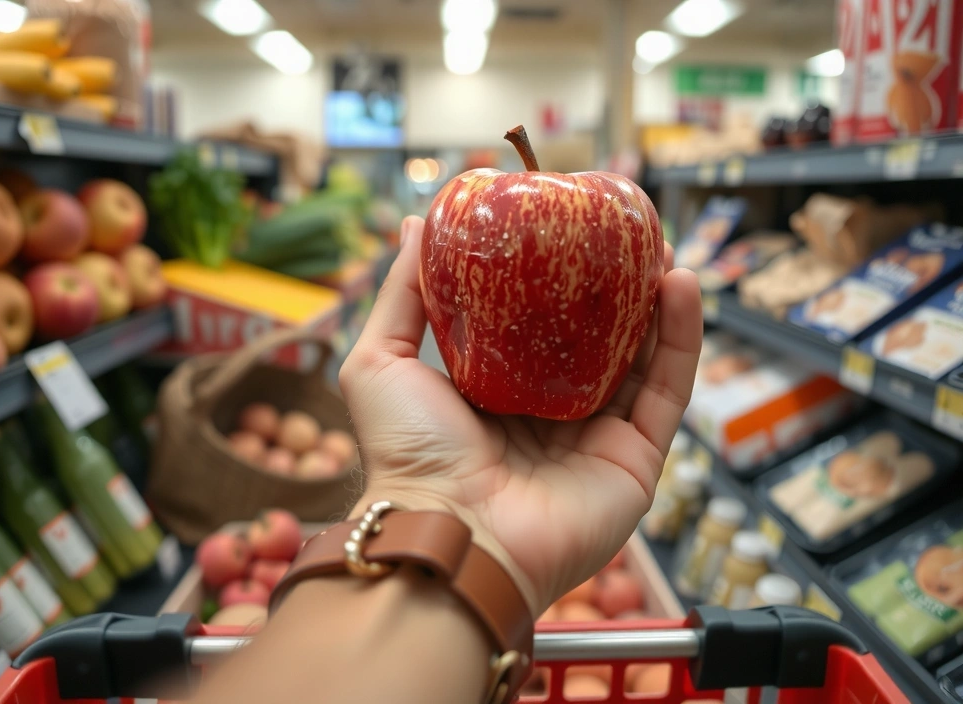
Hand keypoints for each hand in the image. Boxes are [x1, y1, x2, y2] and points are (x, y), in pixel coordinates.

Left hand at [340, 215, 701, 614]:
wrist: (449, 533)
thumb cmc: (408, 455)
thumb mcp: (383, 361)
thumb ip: (402, 294)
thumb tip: (417, 224)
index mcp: (497, 394)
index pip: (538, 327)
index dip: (558, 279)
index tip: (572, 229)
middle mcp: (550, 416)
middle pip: (598, 340)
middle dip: (617, 286)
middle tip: (629, 235)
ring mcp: (596, 440)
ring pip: (641, 362)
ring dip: (657, 304)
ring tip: (664, 249)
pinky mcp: (634, 463)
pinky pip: (668, 394)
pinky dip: (681, 340)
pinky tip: (682, 288)